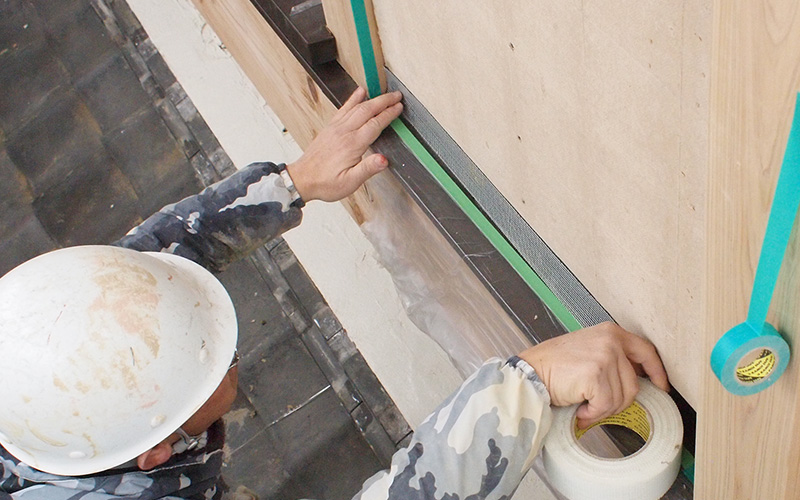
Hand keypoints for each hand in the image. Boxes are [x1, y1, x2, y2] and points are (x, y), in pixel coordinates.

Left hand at [286, 87, 402, 201]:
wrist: (302, 179)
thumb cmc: (325, 183)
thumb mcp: (350, 182)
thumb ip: (368, 169)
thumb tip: (384, 160)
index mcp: (352, 145)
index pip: (375, 124)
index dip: (389, 114)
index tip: (399, 108)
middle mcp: (344, 132)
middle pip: (367, 110)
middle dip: (384, 101)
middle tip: (397, 96)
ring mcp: (336, 128)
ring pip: (356, 107)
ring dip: (372, 99)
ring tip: (385, 94)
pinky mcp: (330, 128)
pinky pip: (344, 109)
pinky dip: (353, 99)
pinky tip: (359, 93)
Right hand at [518, 322, 668, 428]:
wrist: (529, 373)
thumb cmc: (553, 365)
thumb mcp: (588, 350)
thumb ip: (613, 357)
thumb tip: (636, 378)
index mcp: (611, 332)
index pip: (646, 351)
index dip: (657, 371)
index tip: (661, 386)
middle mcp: (610, 340)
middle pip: (633, 384)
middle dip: (618, 402)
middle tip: (598, 405)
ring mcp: (604, 356)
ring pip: (621, 398)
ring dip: (602, 409)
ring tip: (583, 404)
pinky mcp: (596, 374)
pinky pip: (606, 405)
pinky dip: (592, 414)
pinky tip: (579, 408)